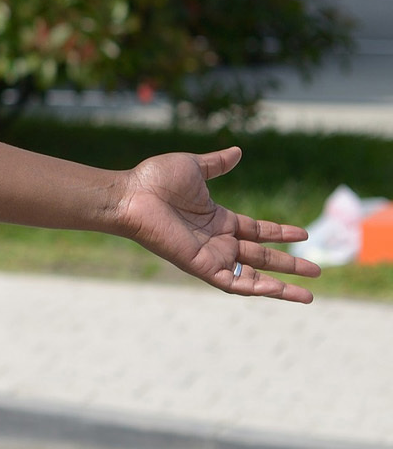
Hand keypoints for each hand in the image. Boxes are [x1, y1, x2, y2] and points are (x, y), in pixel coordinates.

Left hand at [114, 148, 317, 303]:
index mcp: (217, 219)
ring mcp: (210, 255)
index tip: (303, 234)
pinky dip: (257, 288)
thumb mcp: (194, 167)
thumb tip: (237, 152)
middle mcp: (216, 240)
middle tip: (317, 269)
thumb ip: (217, 164)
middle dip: (289, 264)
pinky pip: (233, 283)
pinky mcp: (200, 265)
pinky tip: (280, 291)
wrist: (130, 194)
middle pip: (261, 256)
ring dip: (281, 286)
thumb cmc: (154, 180)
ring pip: (252, 275)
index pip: (256, 230)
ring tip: (309, 296)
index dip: (280, 233)